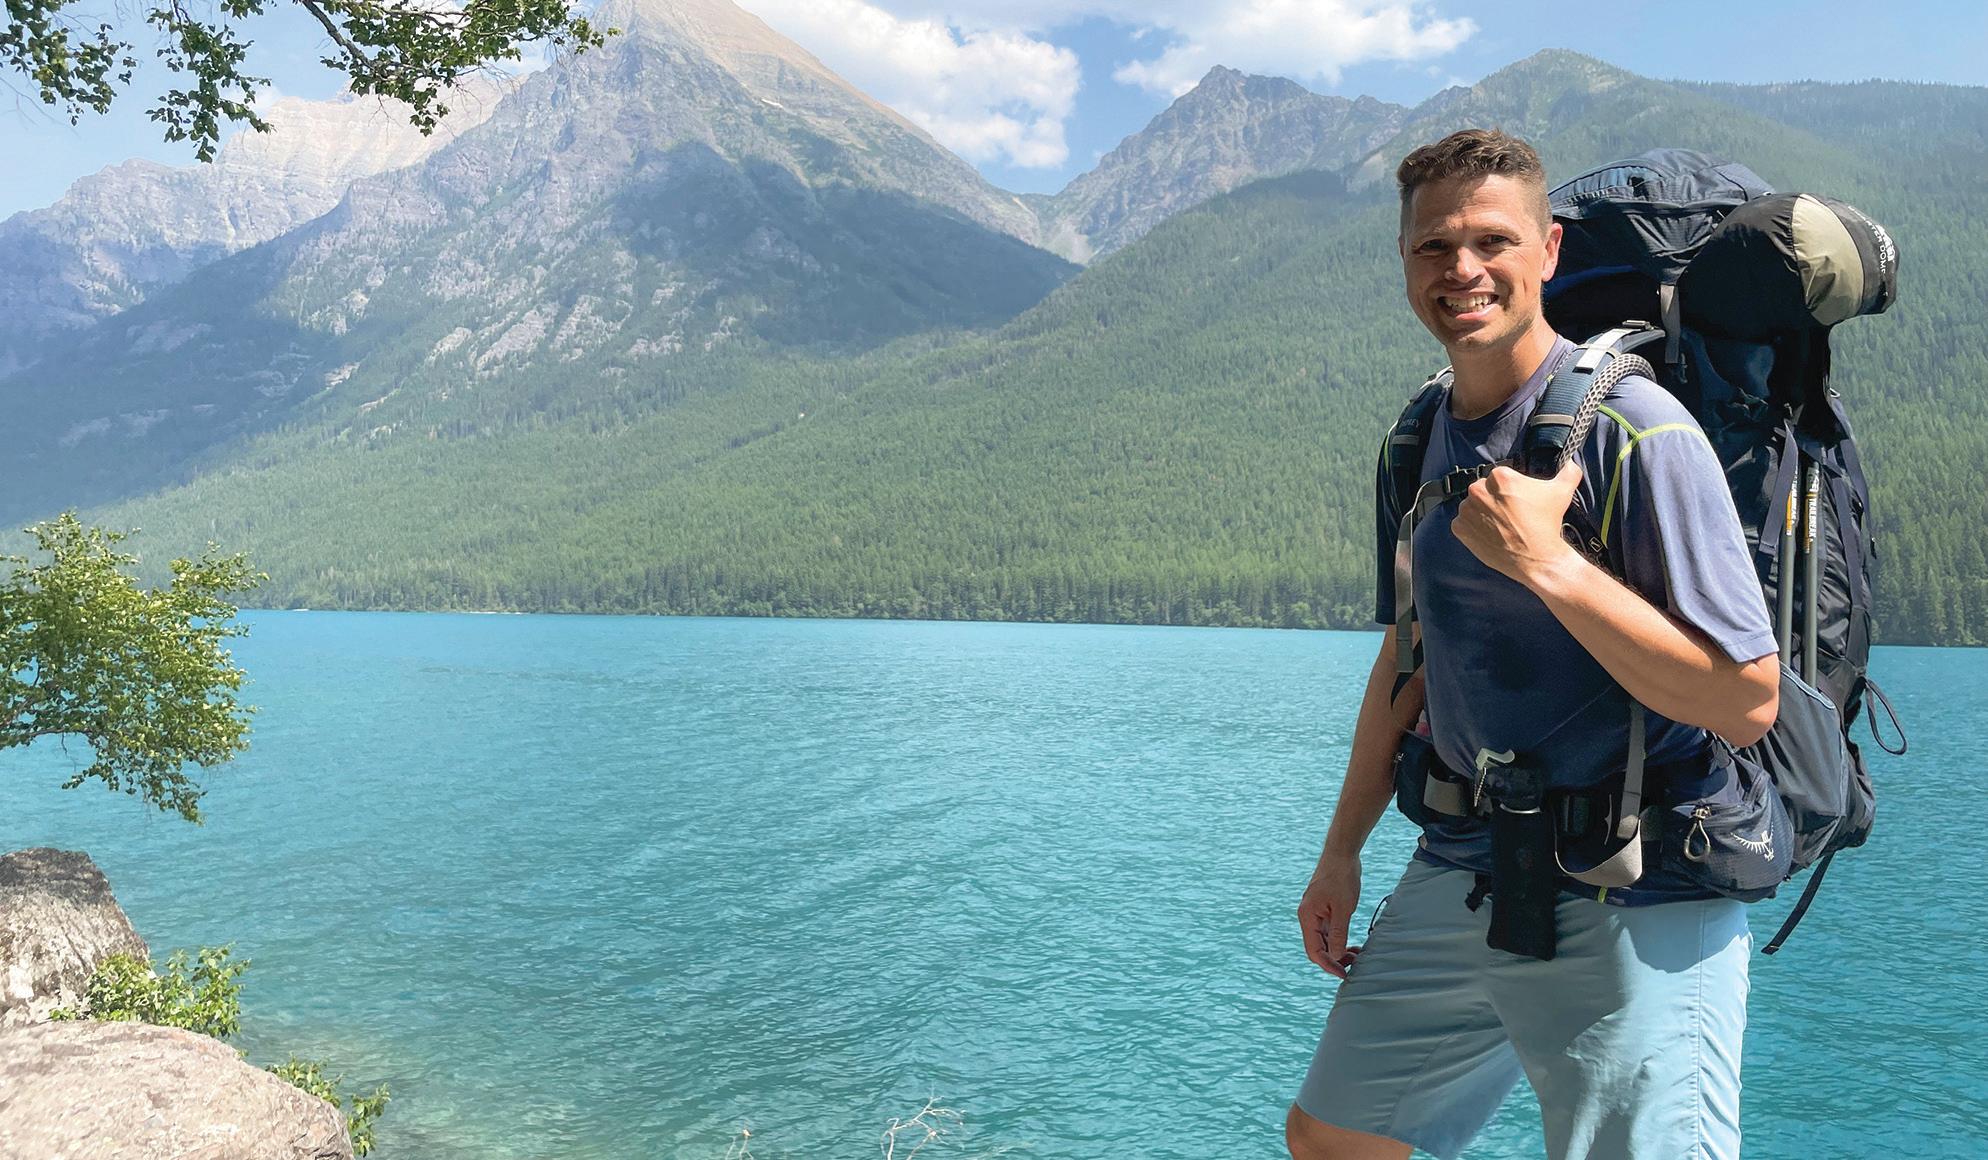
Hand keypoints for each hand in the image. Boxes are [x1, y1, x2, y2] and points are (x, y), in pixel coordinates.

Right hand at [1298, 850, 1361, 978]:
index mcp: (1307, 916)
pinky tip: (1353, 944)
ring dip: (1338, 950)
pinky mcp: (1324, 909)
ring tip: (1357, 955)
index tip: (1344, 974)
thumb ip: (1339, 933)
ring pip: (1324, 940)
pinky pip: (1329, 931)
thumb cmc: (1341, 877)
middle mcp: (1308, 916)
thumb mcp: (1344, 908)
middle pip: (1317, 947)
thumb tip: (1336, 956)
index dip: (1328, 965)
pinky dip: (1340, 940)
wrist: (1341, 853)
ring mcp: (1315, 913)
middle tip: (1354, 965)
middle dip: (1334, 959)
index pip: (1314, 950)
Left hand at [1451, 459, 1582, 585]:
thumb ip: (1568, 472)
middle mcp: (1478, 490)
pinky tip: (1490, 534)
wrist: (1536, 559)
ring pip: (1472, 506)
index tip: (1519, 501)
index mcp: (1499, 477)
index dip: (1510, 490)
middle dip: (1495, 499)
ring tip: (1501, 526)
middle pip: (1484, 490)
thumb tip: (1570, 463)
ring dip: (1482, 513)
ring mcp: (1466, 511)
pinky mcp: (1460, 529)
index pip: (1500, 477)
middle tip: (1511, 515)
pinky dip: (1472, 527)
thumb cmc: (1547, 524)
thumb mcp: (1562, 492)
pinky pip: (1462, 522)